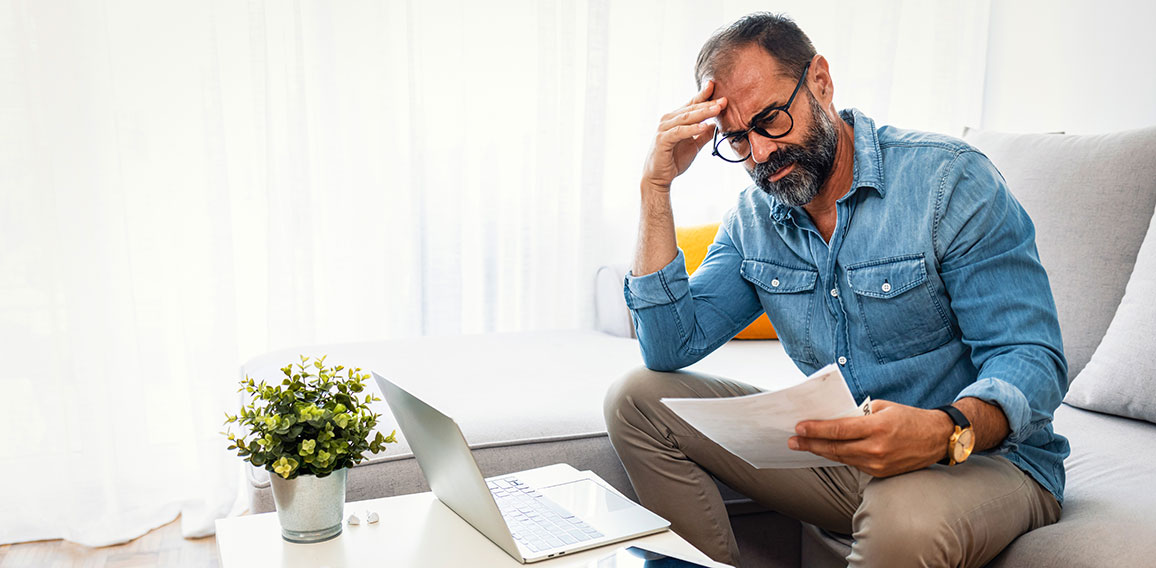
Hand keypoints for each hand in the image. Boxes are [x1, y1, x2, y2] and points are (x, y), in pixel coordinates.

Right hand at [641, 81, 727, 191]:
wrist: (658, 177)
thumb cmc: (673, 160)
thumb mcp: (694, 145)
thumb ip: (703, 134)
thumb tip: (716, 125)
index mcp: (676, 119)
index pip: (692, 104)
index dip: (703, 95)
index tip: (715, 86)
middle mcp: (668, 120)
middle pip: (691, 109)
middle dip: (708, 104)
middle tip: (724, 100)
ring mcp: (664, 129)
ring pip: (686, 118)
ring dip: (702, 113)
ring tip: (717, 109)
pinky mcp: (663, 140)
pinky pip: (679, 132)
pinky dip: (692, 128)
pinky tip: (703, 126)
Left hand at [788, 400, 954, 476]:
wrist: (937, 439)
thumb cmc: (910, 418)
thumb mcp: (884, 407)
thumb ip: (859, 413)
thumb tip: (835, 417)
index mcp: (877, 428)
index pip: (839, 430)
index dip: (816, 429)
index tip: (799, 427)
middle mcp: (876, 449)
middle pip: (835, 448)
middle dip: (810, 444)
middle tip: (792, 441)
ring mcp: (878, 464)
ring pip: (841, 458)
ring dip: (820, 452)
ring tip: (803, 446)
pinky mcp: (880, 473)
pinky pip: (853, 463)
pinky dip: (838, 457)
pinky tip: (825, 451)